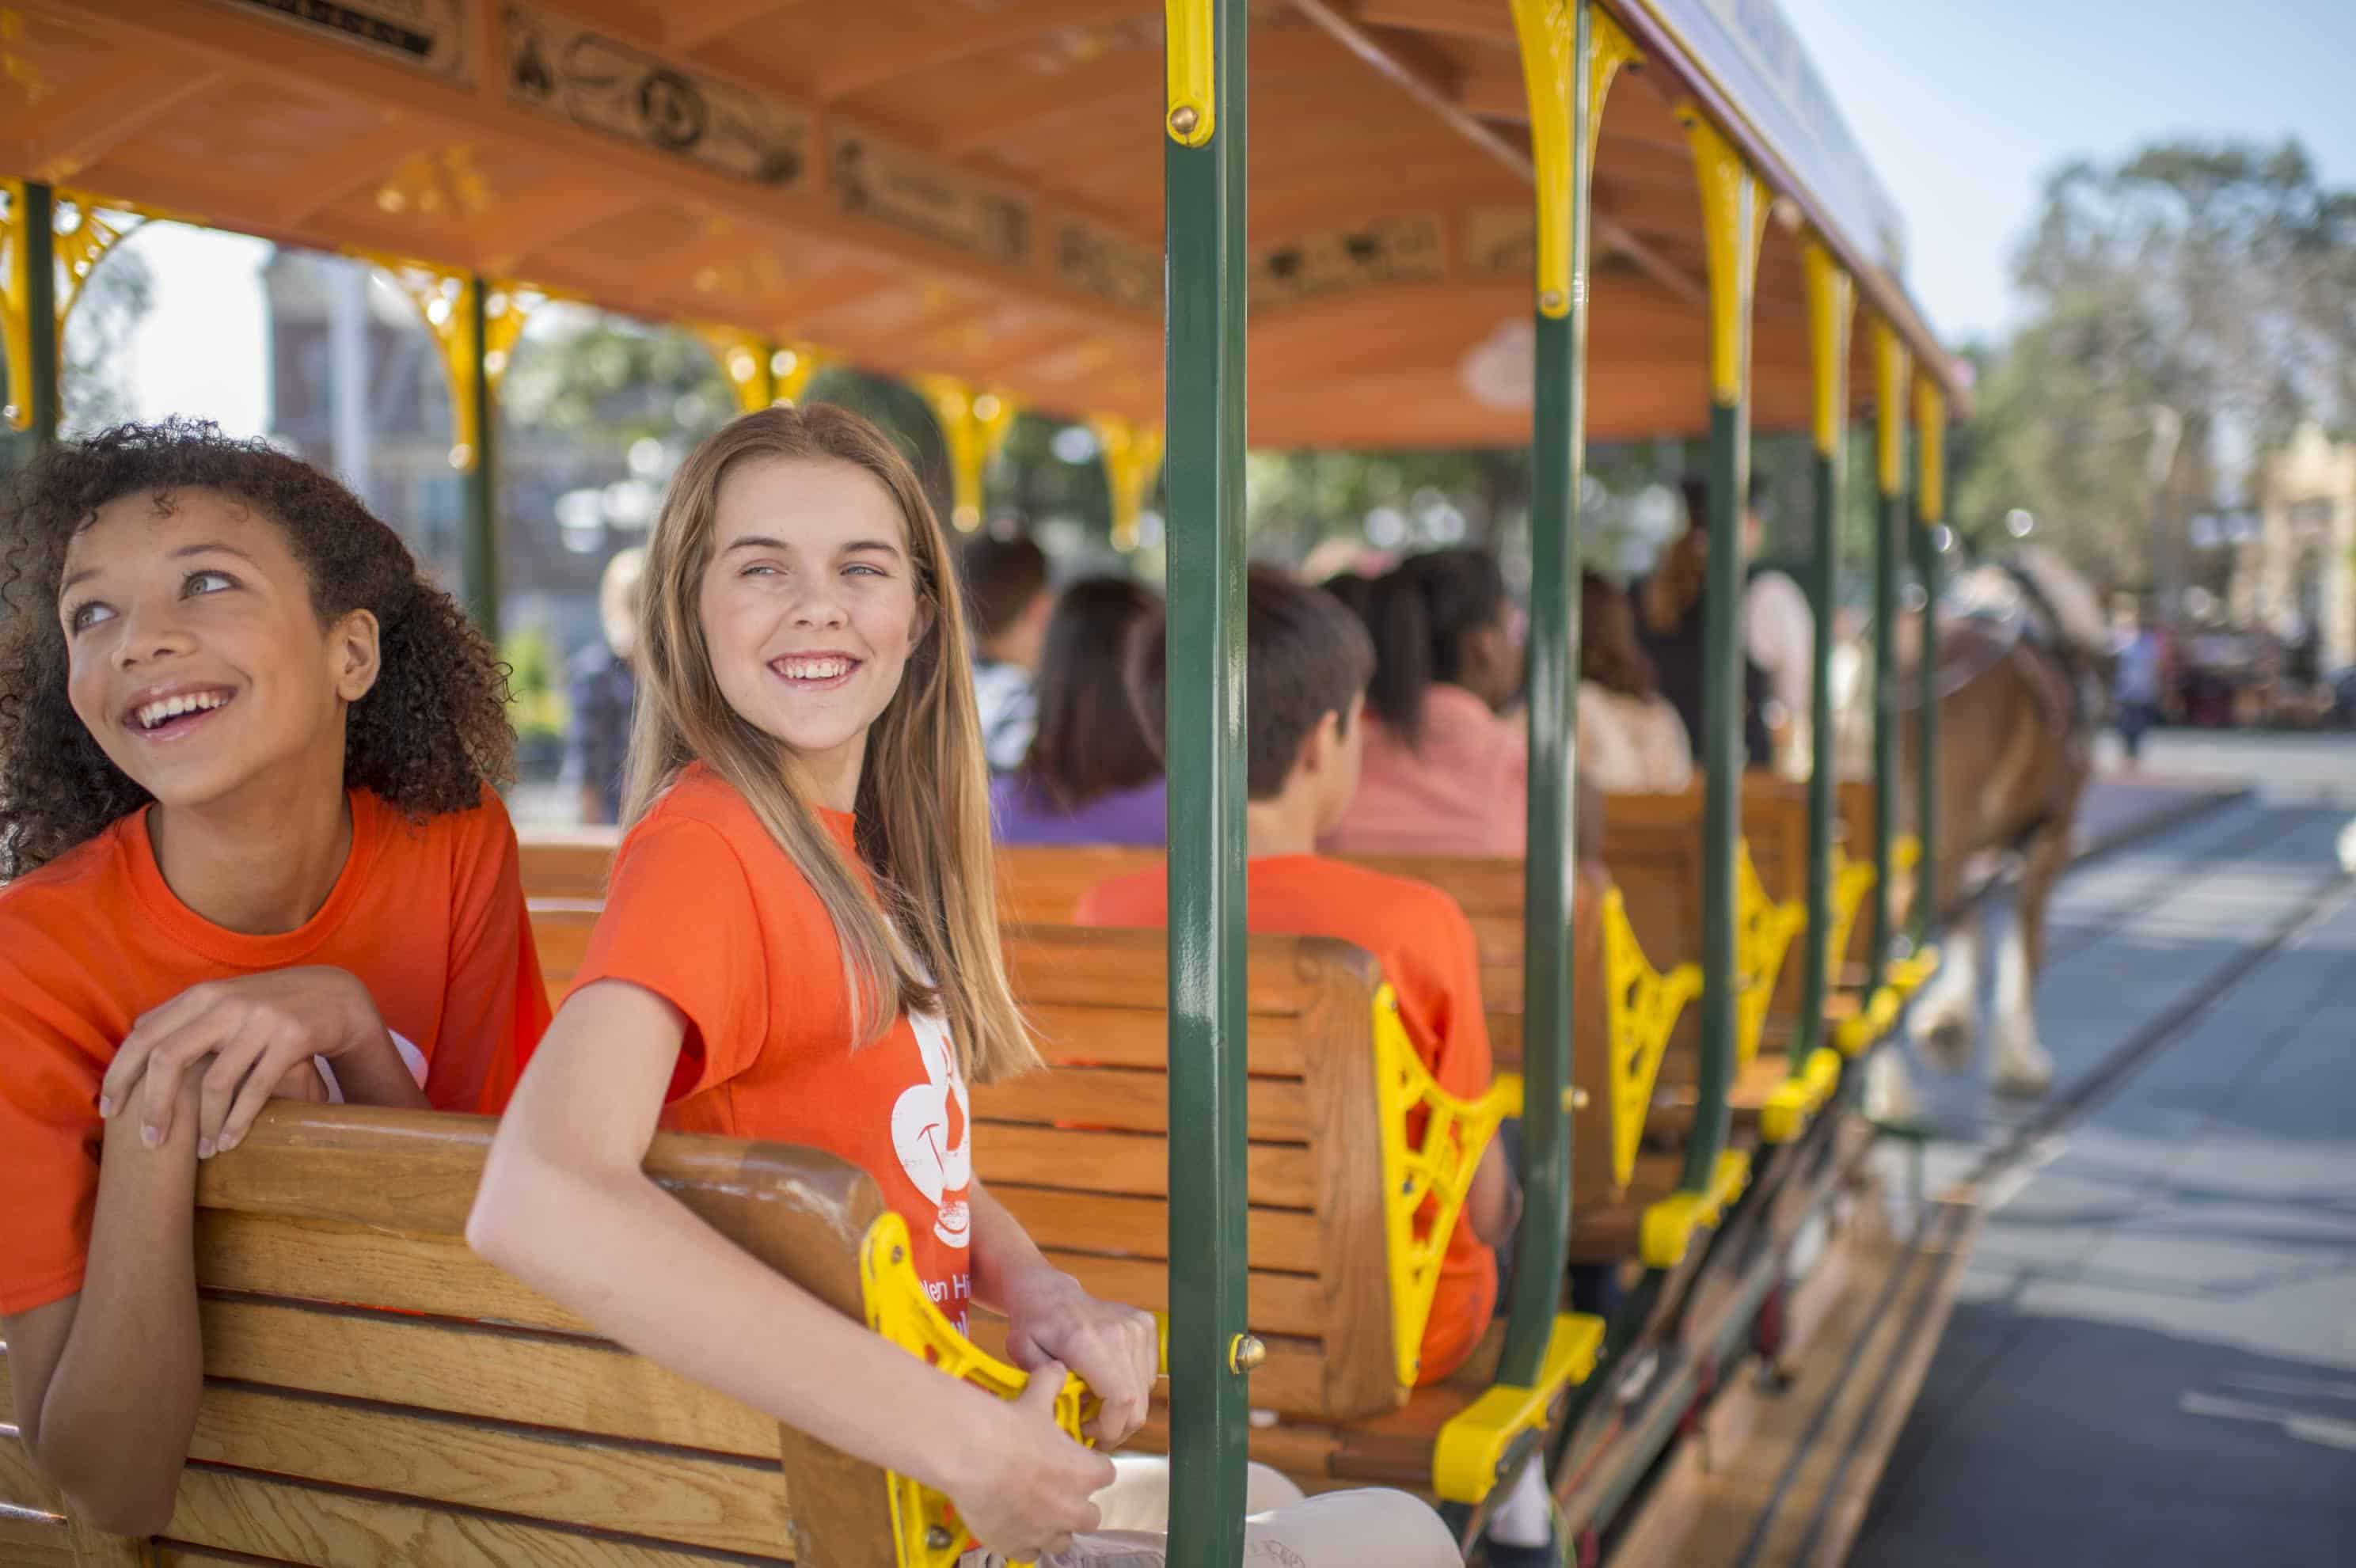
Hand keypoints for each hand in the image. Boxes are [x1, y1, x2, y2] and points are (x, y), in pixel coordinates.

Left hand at [99, 968, 386, 1156]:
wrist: (334, 995)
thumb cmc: (270, 1004)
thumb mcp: (226, 999)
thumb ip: (185, 1015)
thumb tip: (135, 1035)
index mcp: (202, 995)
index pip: (143, 1036)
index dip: (120, 1075)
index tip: (110, 1112)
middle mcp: (225, 1003)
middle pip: (169, 1059)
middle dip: (154, 1106)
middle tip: (150, 1142)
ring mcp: (260, 1020)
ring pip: (215, 1081)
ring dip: (204, 1124)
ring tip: (203, 1151)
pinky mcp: (292, 1038)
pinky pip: (256, 1088)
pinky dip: (238, 1121)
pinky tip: (230, 1141)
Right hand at [946, 1366, 1113, 1559]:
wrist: (974, 1456)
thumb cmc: (1010, 1428)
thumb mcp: (1035, 1399)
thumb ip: (1050, 1385)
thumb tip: (1057, 1368)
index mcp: (1086, 1472)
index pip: (1106, 1475)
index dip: (1091, 1468)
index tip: (1077, 1463)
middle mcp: (1074, 1508)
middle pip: (1091, 1517)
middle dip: (1078, 1507)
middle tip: (1056, 1492)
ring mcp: (1047, 1531)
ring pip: (1063, 1541)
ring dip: (1054, 1529)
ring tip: (1035, 1514)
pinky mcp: (1019, 1546)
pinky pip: (1030, 1553)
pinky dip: (1024, 1543)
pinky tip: (1012, 1528)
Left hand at [1001, 1271, 1157, 1446]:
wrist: (1051, 1292)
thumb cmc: (1033, 1326)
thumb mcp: (1023, 1356)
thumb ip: (1046, 1387)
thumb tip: (1071, 1414)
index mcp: (1086, 1340)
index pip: (1121, 1399)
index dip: (1109, 1429)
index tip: (1085, 1431)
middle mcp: (1120, 1332)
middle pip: (1138, 1404)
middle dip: (1116, 1428)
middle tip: (1090, 1428)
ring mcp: (1138, 1327)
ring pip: (1145, 1392)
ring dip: (1122, 1409)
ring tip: (1094, 1403)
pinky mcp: (1147, 1325)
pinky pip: (1147, 1375)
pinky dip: (1130, 1388)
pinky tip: (1105, 1384)